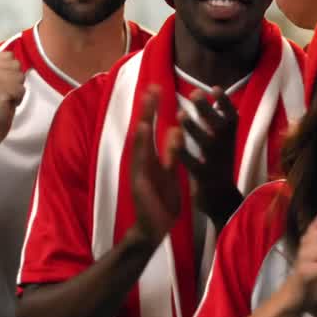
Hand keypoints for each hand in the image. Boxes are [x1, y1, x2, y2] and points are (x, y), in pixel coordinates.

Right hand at [0, 52, 26, 143]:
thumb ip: (0, 64)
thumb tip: (15, 56)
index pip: (10, 56)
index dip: (10, 72)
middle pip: (17, 65)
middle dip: (15, 81)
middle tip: (1, 92)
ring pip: (20, 76)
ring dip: (16, 90)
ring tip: (2, 97)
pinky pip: (21, 89)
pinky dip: (18, 99)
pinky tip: (4, 104)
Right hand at [128, 87, 184, 247]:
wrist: (154, 228)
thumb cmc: (162, 200)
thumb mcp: (171, 171)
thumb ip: (172, 152)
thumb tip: (177, 130)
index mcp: (152, 158)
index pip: (152, 129)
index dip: (154, 110)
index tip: (157, 89)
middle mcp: (143, 162)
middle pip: (143, 132)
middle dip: (147, 112)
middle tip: (151, 88)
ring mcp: (139, 173)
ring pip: (140, 147)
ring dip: (142, 128)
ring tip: (146, 108)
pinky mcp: (140, 185)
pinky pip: (143, 166)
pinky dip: (143, 151)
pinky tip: (145, 140)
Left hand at [177, 88, 241, 226]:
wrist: (222, 198)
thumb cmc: (218, 163)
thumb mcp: (224, 141)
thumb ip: (216, 120)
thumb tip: (209, 94)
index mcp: (230, 137)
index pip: (231, 117)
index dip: (225, 103)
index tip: (215, 88)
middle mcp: (226, 147)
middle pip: (220, 126)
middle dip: (207, 109)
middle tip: (195, 93)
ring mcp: (216, 162)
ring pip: (206, 143)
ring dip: (194, 128)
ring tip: (181, 114)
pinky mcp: (204, 177)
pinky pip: (193, 164)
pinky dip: (184, 153)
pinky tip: (172, 143)